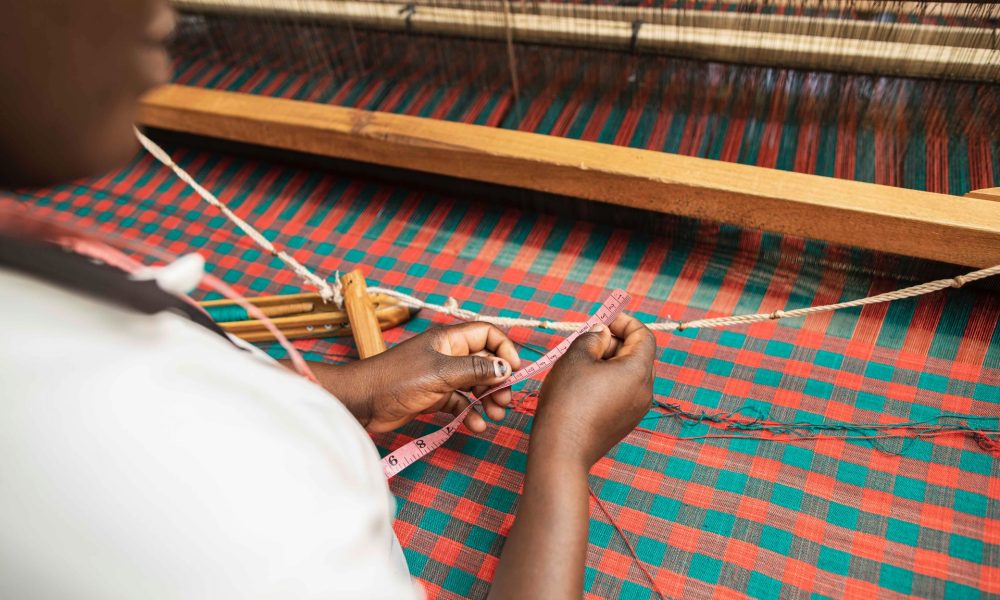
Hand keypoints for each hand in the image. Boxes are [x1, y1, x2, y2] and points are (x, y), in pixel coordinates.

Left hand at [320, 322, 522, 432]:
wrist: (362, 402)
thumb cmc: (397, 380)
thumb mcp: (441, 373)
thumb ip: (475, 370)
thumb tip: (505, 369)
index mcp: (449, 339)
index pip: (488, 335)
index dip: (504, 350)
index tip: (514, 371)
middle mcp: (448, 355)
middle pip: (485, 362)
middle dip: (499, 381)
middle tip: (505, 401)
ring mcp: (441, 376)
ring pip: (474, 384)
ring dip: (488, 399)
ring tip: (496, 415)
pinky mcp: (433, 396)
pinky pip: (460, 402)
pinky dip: (470, 412)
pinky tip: (476, 425)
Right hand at [531, 313, 654, 468]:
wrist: (561, 450)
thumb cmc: (567, 400)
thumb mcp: (576, 356)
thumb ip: (593, 337)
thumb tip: (603, 333)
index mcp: (638, 372)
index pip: (644, 335)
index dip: (624, 321)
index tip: (602, 319)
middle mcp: (645, 392)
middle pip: (638, 354)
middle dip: (615, 341)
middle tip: (587, 338)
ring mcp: (636, 410)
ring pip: (629, 374)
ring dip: (609, 361)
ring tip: (581, 361)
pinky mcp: (624, 423)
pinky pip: (622, 392)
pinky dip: (608, 380)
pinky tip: (583, 384)